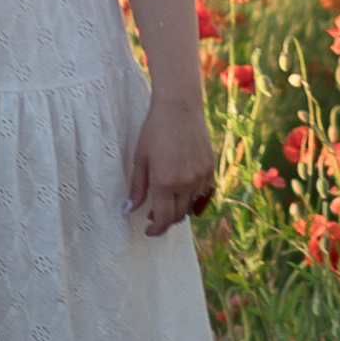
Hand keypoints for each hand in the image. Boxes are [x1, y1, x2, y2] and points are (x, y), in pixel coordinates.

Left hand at [128, 95, 216, 236]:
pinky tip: (184, 195)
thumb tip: (129, 208)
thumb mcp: (140, 159)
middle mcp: (186, 184)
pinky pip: (204, 193)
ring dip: (180, 210)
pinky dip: (194, 199)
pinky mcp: (210, 168)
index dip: (156, 229)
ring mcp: (201, 177)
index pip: (163, 218)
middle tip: (153, 217)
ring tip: (167, 204)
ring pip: (192, 205)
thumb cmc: (154, 131)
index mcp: (164, 183)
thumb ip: (137, 187)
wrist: (179, 109)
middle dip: (165, 220)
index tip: (149, 231)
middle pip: (178, 215)